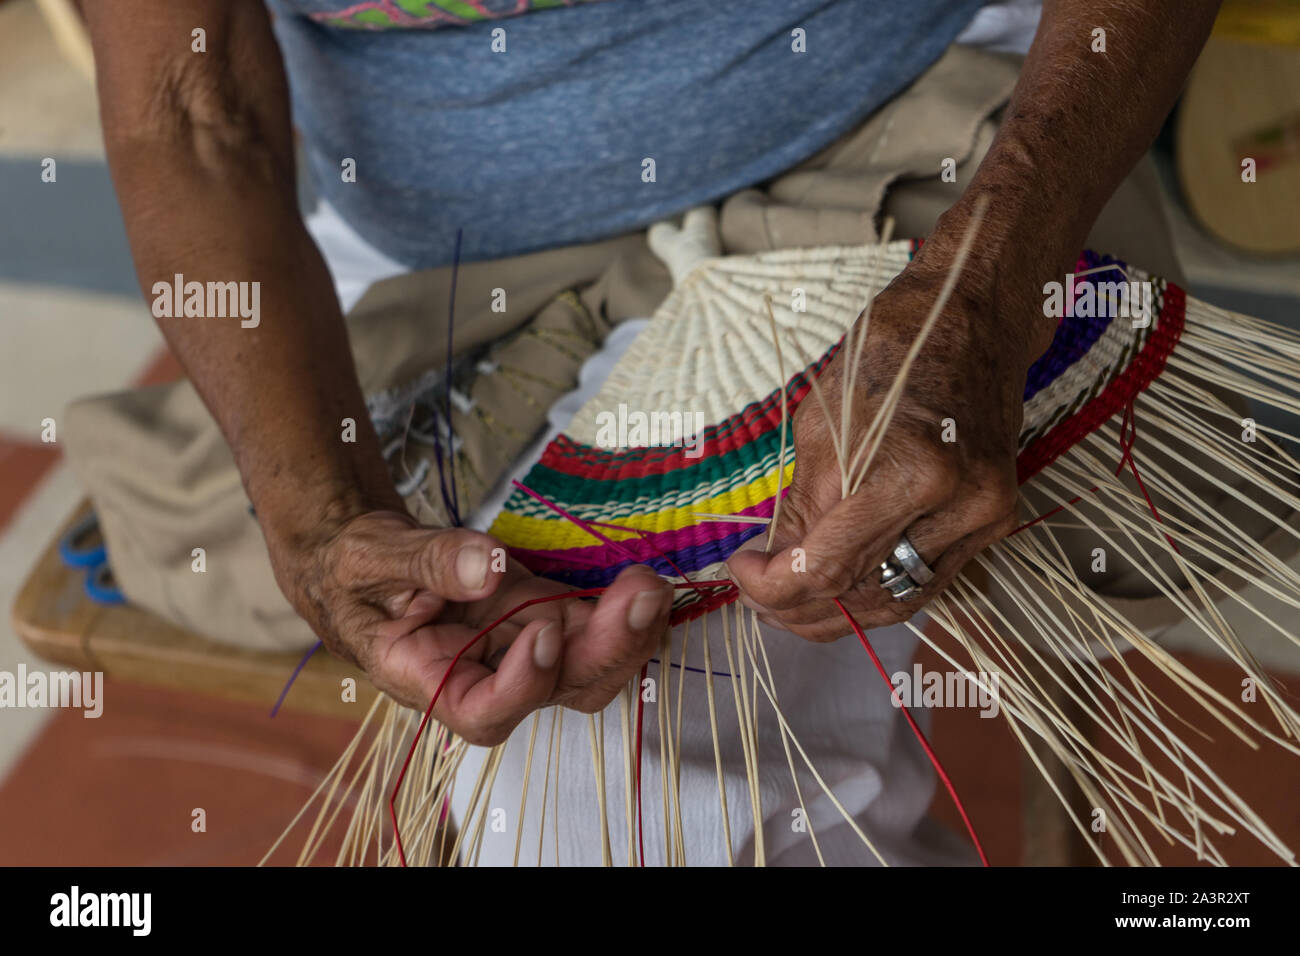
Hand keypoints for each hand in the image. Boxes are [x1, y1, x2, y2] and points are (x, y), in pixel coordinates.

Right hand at [270, 510, 673, 743]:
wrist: (369, 562)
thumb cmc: (355, 571)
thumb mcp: (370, 557)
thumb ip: (424, 561)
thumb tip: (483, 567)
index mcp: (431, 680)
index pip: (484, 712)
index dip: (522, 686)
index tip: (541, 633)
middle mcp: (487, 677)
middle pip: (559, 691)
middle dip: (606, 651)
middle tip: (638, 596)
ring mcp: (522, 649)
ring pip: (590, 667)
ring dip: (629, 634)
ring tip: (649, 586)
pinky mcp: (545, 616)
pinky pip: (594, 628)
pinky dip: (624, 611)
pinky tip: (644, 583)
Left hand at [727, 231, 1052, 640]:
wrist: (975, 316)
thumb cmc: (892, 351)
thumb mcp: (822, 422)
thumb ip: (800, 504)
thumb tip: (772, 561)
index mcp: (909, 473)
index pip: (828, 567)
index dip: (773, 585)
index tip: (740, 570)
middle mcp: (957, 507)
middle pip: (862, 595)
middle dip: (798, 607)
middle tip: (755, 596)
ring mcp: (984, 519)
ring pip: (898, 602)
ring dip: (838, 613)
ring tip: (789, 604)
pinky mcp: (994, 522)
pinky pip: (926, 581)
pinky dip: (877, 592)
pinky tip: (839, 589)